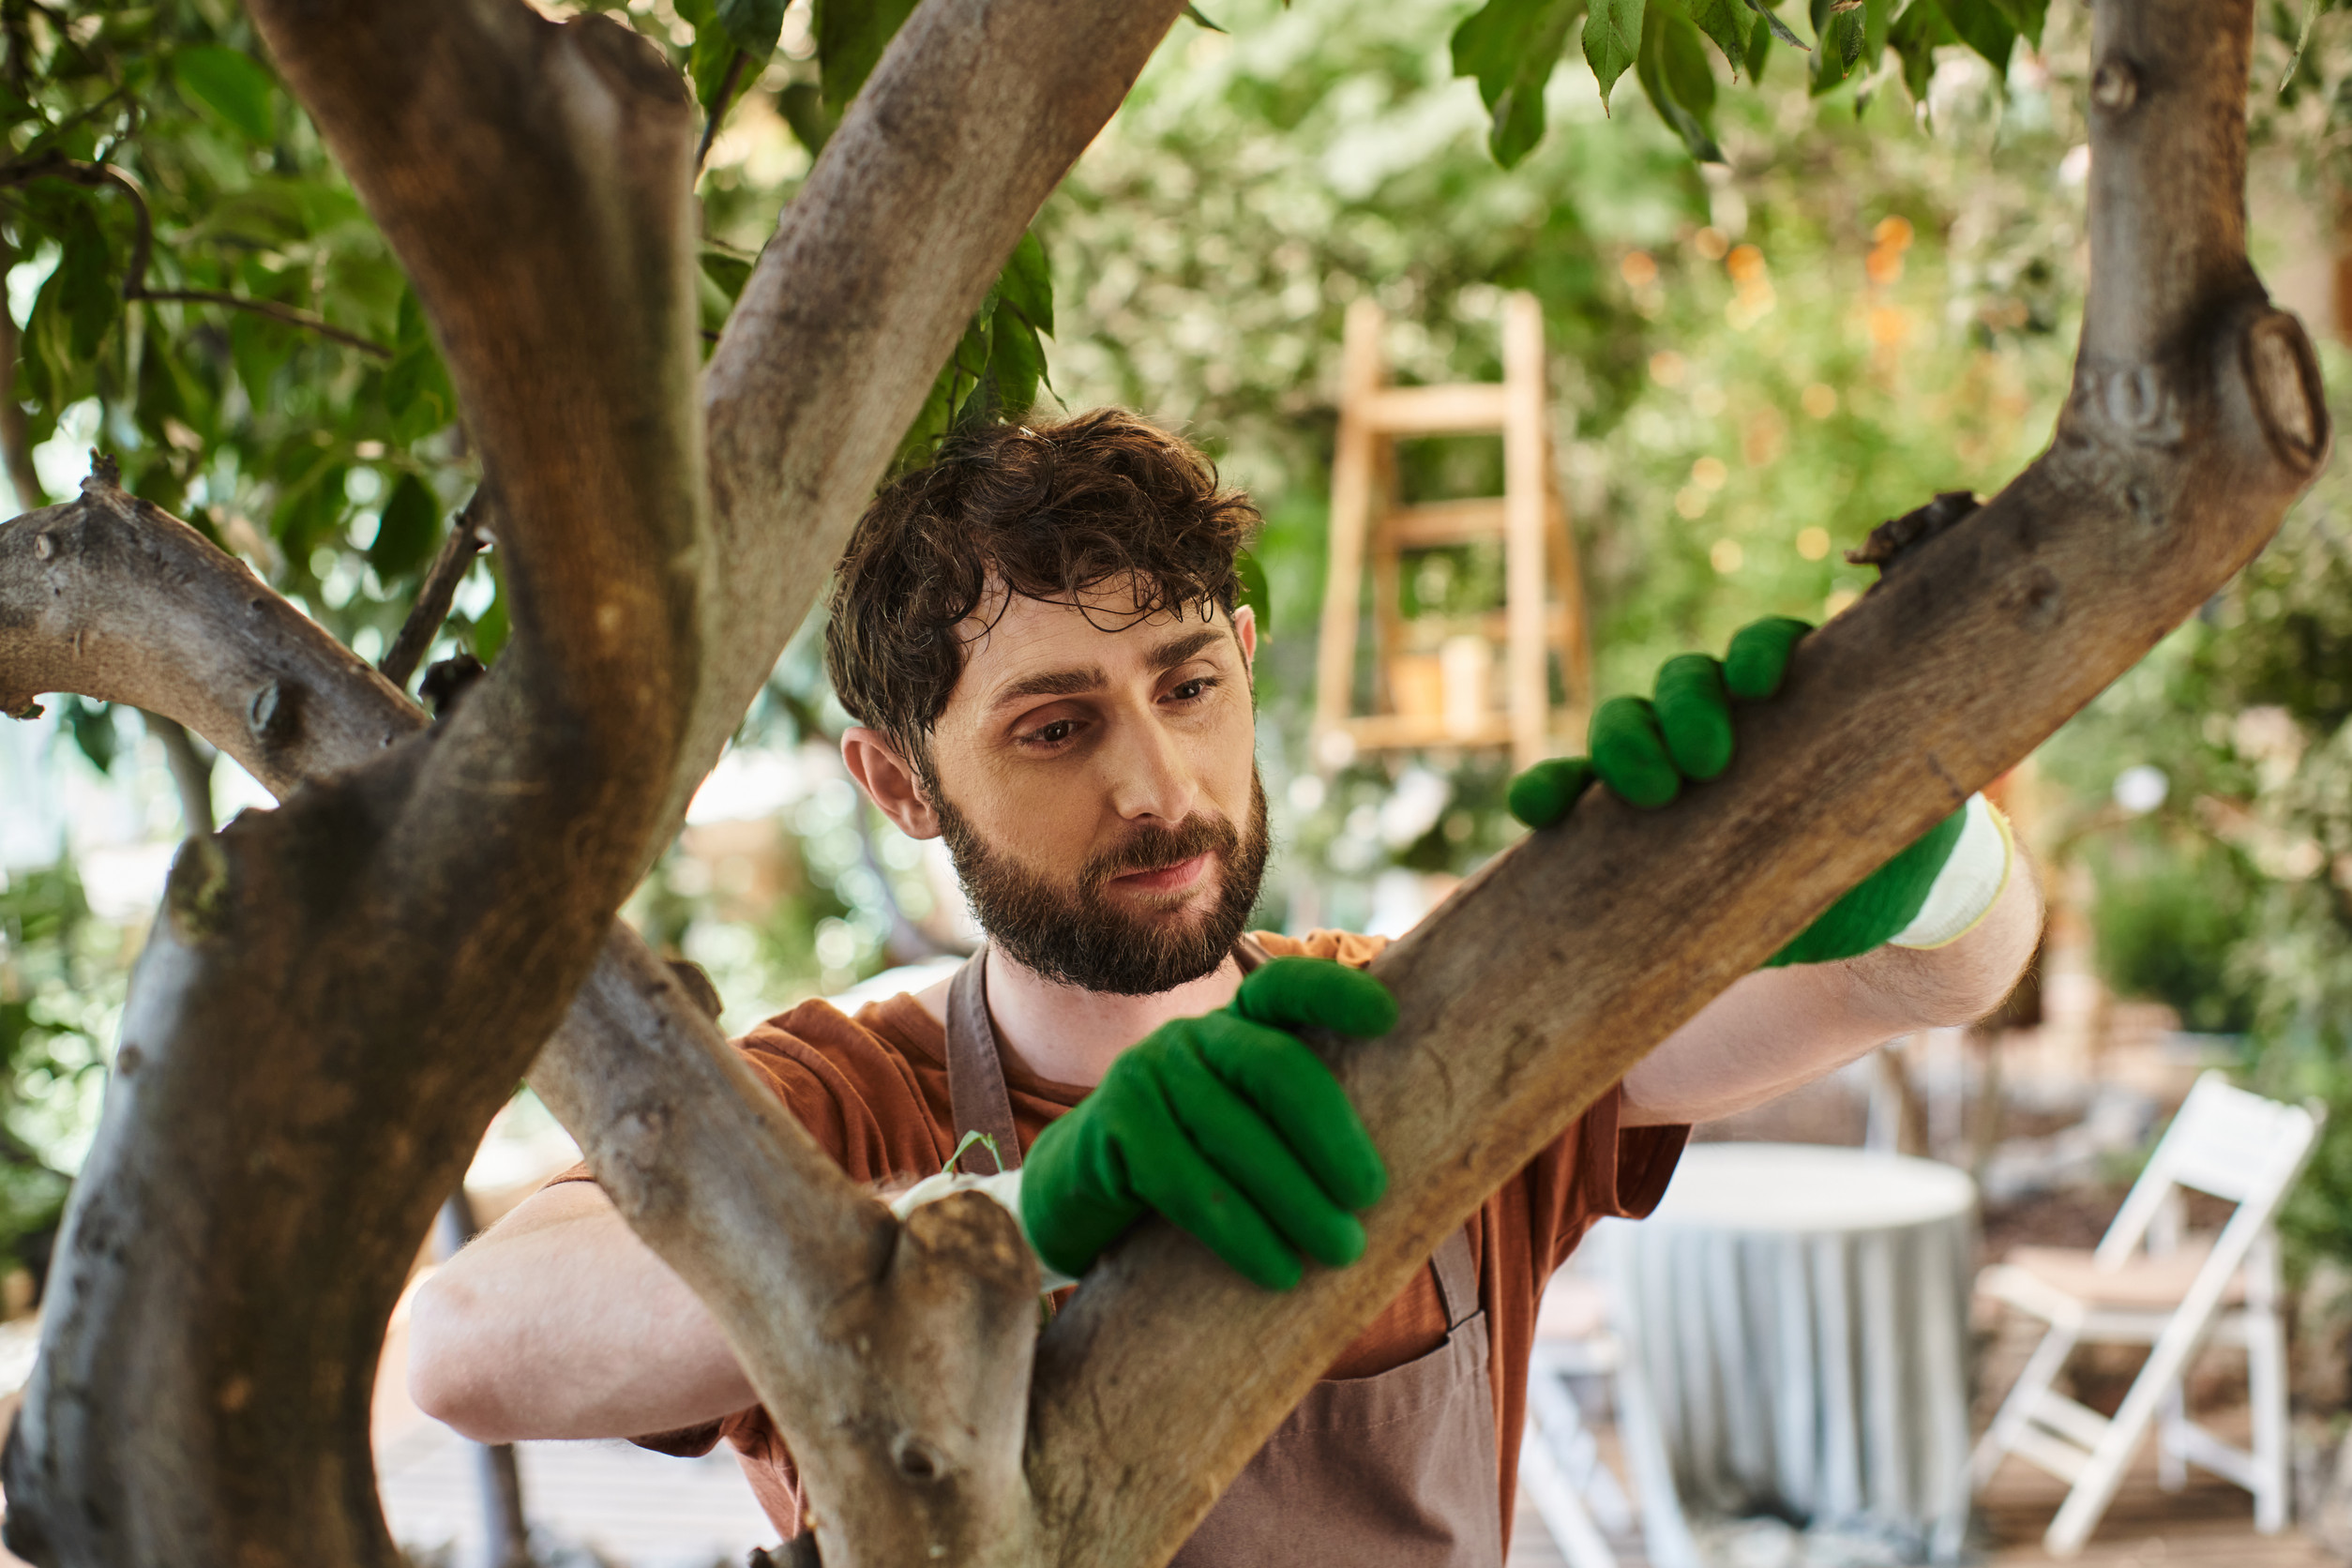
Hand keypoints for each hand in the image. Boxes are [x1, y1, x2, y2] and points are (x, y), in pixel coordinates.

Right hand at [1019, 957, 1393, 1289]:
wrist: (1073, 1198)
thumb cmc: (1189, 1173)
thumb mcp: (1244, 1137)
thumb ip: (1298, 1132)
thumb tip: (1392, 1186)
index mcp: (1237, 1031)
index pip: (1287, 989)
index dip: (1336, 993)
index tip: (1388, 1019)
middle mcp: (1192, 1040)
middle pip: (1274, 1066)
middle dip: (1331, 1132)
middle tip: (1371, 1196)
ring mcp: (1145, 1076)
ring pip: (1233, 1133)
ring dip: (1295, 1198)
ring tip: (1341, 1249)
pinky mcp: (1111, 1129)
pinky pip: (1183, 1181)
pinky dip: (1239, 1231)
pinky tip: (1278, 1270)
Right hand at [1507, 616, 2002, 965]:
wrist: (1869, 932)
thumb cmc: (1900, 866)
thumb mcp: (1923, 828)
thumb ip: (1928, 802)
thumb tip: (1952, 810)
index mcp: (1800, 705)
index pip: (1769, 649)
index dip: (1760, 652)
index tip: (1769, 684)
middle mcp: (1731, 727)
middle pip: (1685, 682)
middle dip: (1684, 709)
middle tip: (1705, 763)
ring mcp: (1674, 774)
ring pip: (1626, 726)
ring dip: (1622, 746)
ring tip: (1644, 795)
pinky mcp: (1630, 830)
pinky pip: (1573, 796)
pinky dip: (1549, 794)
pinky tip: (1536, 811)